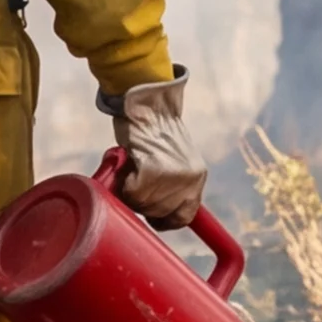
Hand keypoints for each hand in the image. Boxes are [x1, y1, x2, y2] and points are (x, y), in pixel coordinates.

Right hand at [112, 80, 205, 227]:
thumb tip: (154, 213)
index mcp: (198, 176)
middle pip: (160, 213)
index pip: (185, 216)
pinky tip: (127, 165)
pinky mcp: (153, 170)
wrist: (147, 102)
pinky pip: (132, 193)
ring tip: (131, 170)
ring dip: (131, 192)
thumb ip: (172, 185)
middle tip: (134, 182)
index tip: (152, 218)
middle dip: (143, 203)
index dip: (165, 219)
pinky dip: (123, 183)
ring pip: (144, 205)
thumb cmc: (153, 130)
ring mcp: (173, 176)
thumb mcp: (174, 160)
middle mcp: (191, 178)